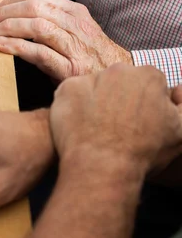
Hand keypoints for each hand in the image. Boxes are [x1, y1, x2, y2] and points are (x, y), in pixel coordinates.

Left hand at [0, 0, 131, 80]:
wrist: (118, 79)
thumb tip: (13, 17)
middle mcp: (75, 25)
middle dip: (4, 13)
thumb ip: (50, 22)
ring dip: (7, 28)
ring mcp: (75, 46)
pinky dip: (17, 47)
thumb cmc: (92, 58)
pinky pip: (40, 52)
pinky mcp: (71, 69)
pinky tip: (3, 46)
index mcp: (74, 12)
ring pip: (36, 25)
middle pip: (33, 7)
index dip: (10, 1)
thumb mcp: (75, 32)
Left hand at [50, 64, 181, 176]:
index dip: (146, 104)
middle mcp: (119, 70)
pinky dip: (75, 107)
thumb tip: (178, 92)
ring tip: (98, 129)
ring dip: (97, 101)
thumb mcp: (180, 132)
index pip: (149, 83)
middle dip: (121, 98)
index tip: (141, 121)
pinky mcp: (67, 89)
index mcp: (148, 76)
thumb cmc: (143, 152)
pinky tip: (81, 126)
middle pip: (121, 81)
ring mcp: (90, 78)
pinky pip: (72, 94)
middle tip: (119, 126)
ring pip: (95, 87)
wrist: (102, 167)